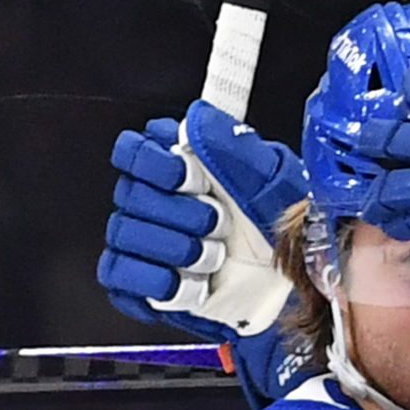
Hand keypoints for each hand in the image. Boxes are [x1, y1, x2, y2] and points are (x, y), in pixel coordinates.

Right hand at [96, 102, 303, 352]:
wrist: (291, 292)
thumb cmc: (282, 233)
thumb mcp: (275, 183)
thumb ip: (236, 147)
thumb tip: (200, 117)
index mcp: (181, 166)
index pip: (134, 148)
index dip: (158, 164)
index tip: (195, 178)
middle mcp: (155, 200)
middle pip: (129, 193)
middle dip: (180, 213)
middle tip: (219, 224)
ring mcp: (144, 242)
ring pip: (125, 233)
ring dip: (176, 248)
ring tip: (214, 257)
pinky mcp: (140, 283)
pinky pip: (119, 275)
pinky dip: (156, 281)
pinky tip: (191, 283)